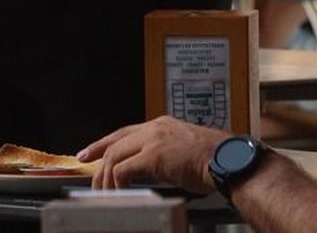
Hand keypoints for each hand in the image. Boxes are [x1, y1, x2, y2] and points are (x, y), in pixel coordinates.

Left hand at [79, 117, 225, 192]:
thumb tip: (150, 171)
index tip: (91, 152)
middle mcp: (155, 128)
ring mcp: (153, 139)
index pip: (125, 132)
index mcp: (162, 125)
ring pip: (115, 156)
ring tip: (104, 192)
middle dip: (97, 157)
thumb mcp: (184, 150)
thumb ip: (165, 155)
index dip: (105, 143)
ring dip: (106, 177)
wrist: (228, 161)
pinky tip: (120, 192)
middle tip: (88, 172)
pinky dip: (118, 183)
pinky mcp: (154, 156)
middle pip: (115, 141)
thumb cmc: (215, 160)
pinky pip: (123, 170)